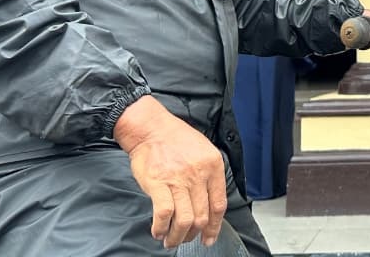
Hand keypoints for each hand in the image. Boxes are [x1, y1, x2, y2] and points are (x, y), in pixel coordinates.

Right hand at [113, 95, 227, 249]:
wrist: (150, 128)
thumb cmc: (175, 138)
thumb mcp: (203, 150)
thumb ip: (208, 174)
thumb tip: (209, 203)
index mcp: (213, 165)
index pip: (219, 205)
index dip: (215, 227)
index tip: (210, 237)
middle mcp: (199, 174)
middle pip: (202, 217)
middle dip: (194, 235)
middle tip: (186, 240)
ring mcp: (179, 180)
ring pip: (185, 221)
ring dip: (177, 237)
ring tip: (170, 240)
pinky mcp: (158, 184)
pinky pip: (164, 214)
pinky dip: (161, 228)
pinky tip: (158, 231)